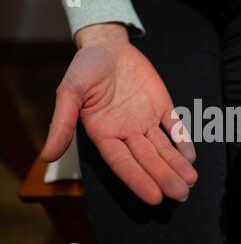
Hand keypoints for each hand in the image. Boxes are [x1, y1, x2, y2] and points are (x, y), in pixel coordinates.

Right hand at [41, 24, 196, 203]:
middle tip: (181, 195)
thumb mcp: (69, 92)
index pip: (123, 163)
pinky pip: (174, 126)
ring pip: (163, 148)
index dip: (138, 179)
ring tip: (190, 181)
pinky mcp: (161, 106)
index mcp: (104, 134)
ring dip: (176, 164)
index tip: (155, 197)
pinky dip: (183, 140)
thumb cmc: (85, 68)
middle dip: (164, 177)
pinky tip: (190, 156)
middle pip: (147, 159)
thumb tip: (46, 156)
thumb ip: (62, 123)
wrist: (107, 45)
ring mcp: (146, 121)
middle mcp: (127, 132)